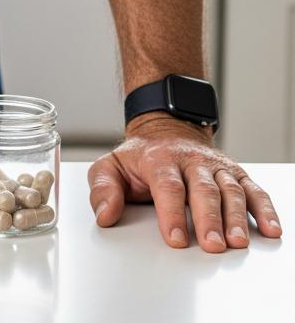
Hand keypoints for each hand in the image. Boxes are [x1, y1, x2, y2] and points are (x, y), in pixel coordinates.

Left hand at [87, 111, 282, 252]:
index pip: (167, 185)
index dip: (172, 212)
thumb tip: (105, 215)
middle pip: (203, 189)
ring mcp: (215, 166)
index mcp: (159, 159)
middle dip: (208, 218)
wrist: (165, 128)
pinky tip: (270, 229)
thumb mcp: (111, 166)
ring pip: (230, 189)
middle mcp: (190, 160)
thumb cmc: (140, 156)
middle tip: (212, 245)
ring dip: (236, 216)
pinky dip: (265, 208)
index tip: (176, 238)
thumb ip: (103, 189)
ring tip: (237, 242)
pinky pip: (253, 189)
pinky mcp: (234, 172)